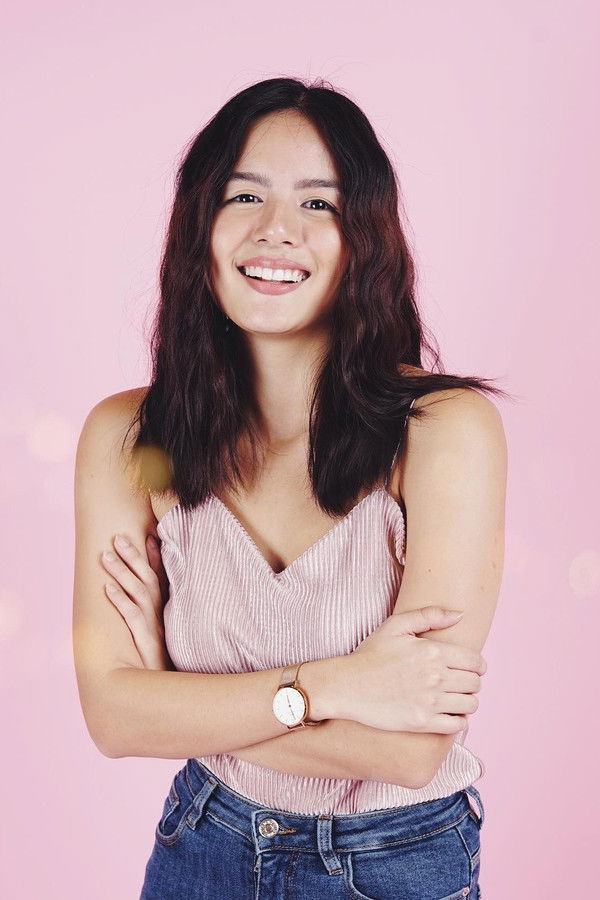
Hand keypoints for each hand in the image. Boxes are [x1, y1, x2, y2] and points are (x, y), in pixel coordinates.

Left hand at [101, 532, 174, 670]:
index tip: (149, 535)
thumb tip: (147, 601)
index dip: (155, 557)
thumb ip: (158, 618)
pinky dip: (120, 601)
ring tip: (106, 556)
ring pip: (139, 592)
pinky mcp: (146, 640)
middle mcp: (163, 614)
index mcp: (168, 610)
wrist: (171, 689)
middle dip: (133, 556)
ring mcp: (155, 625)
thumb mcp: (165, 636)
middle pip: (148, 579)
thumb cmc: (166, 663)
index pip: (161, 577)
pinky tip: (107, 589)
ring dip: (122, 573)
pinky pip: (132, 616)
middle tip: (117, 537)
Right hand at [336, 606, 486, 733]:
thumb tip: (460, 614)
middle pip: (475, 683)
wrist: (346, 686)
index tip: (471, 668)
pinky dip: (458, 720)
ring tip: (455, 698)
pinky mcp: (422, 723)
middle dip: (472, 682)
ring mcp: (430, 701)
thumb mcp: (395, 626)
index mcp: (432, 652)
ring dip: (467, 701)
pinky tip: (447, 713)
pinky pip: (457, 725)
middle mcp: (435, 676)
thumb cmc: (370, 655)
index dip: (478, 665)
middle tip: (460, 682)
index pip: (476, 662)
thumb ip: (429, 615)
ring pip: (470, 704)